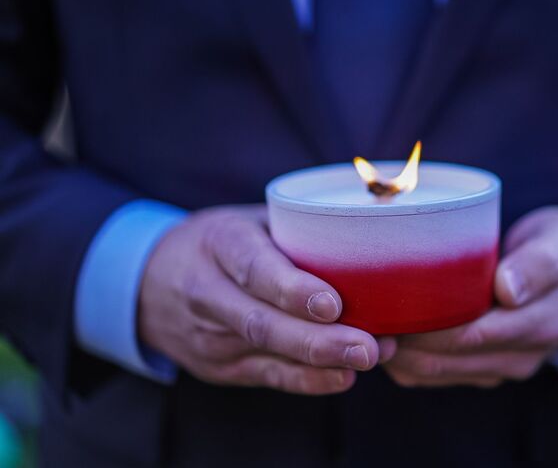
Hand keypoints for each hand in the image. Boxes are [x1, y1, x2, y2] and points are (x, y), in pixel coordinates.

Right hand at [138, 205, 395, 394]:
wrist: (145, 282)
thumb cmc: (218, 243)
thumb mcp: (245, 220)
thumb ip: (294, 231)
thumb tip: (369, 239)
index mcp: (219, 243)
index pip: (253, 269)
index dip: (292, 289)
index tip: (333, 303)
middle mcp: (207, 293)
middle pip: (262, 322)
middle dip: (318, 339)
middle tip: (368, 347)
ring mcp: (209, 336)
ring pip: (267, 354)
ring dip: (322, 361)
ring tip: (369, 357)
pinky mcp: (218, 366)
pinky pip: (267, 376)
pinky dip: (306, 380)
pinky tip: (341, 377)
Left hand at [383, 207, 557, 387]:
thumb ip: (542, 263)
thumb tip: (508, 290)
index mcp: (539, 323)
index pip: (472, 335)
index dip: (426, 329)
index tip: (386, 311)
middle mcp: (520, 354)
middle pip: (447, 360)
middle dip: (403, 347)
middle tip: (361, 321)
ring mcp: (502, 366)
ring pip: (439, 374)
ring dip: (401, 358)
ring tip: (365, 330)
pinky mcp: (487, 367)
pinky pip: (442, 375)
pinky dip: (411, 362)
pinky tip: (388, 338)